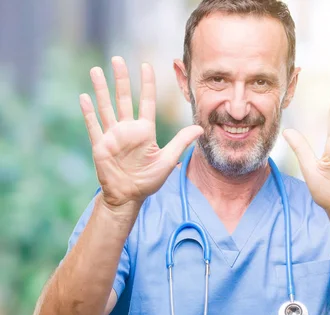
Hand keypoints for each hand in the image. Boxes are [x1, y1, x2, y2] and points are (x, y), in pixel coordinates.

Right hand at [80, 57, 202, 208]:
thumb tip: (201, 128)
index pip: (146, 102)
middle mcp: (127, 129)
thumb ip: (181, 142)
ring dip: (100, 89)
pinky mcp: (100, 145)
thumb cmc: (149, 180)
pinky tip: (84, 97)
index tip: (145, 65)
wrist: (129, 196)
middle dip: (121, 79)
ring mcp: (112, 136)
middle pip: (123, 99)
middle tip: (117, 59)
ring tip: (96, 70)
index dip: (146, 84)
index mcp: (144, 131)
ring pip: (106, 107)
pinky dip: (89, 112)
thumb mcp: (168, 159)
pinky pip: (93, 126)